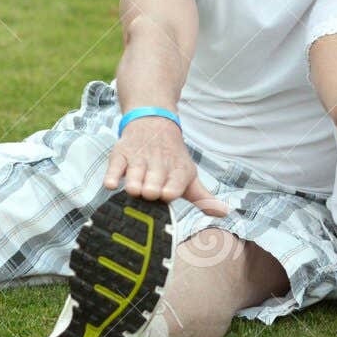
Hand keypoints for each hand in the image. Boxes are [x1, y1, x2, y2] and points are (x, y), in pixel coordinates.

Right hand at [104, 117, 227, 216]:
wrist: (154, 122)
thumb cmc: (172, 159)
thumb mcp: (189, 175)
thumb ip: (204, 198)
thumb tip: (225, 213)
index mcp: (177, 171)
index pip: (176, 182)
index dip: (171, 188)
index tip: (168, 194)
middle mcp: (158, 164)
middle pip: (154, 180)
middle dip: (152, 187)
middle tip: (150, 192)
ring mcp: (138, 160)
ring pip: (134, 174)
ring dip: (134, 182)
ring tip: (135, 189)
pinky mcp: (120, 155)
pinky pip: (113, 167)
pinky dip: (111, 175)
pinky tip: (111, 184)